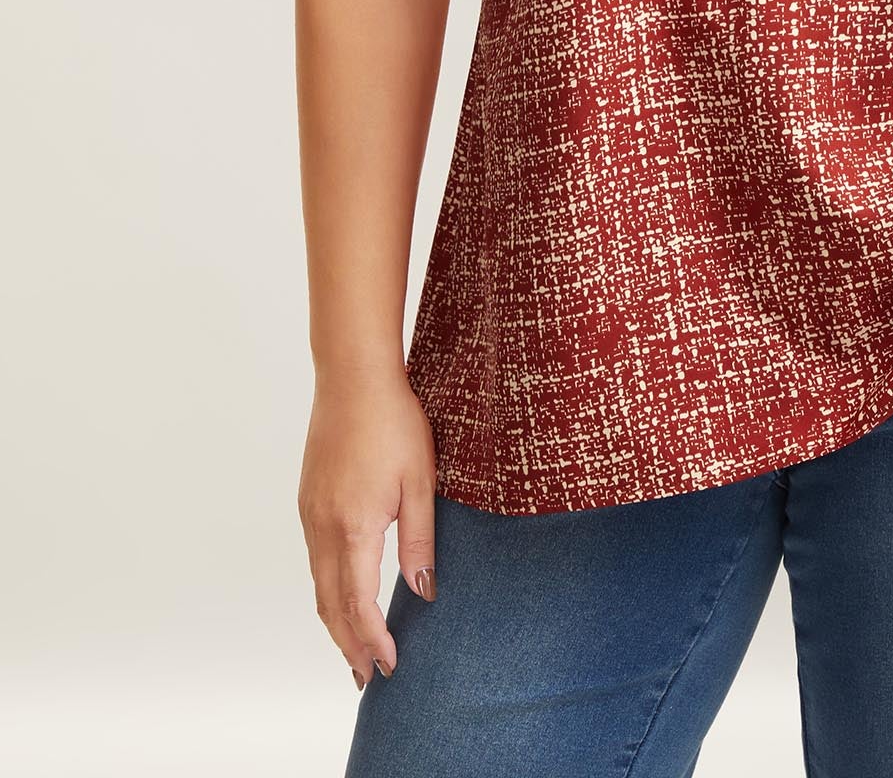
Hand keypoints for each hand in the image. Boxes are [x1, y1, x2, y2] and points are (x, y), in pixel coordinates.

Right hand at [299, 370, 438, 690]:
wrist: (352, 377)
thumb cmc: (394, 422)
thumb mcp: (421, 480)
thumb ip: (420, 539)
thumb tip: (423, 590)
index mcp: (353, 527)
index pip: (358, 604)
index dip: (372, 639)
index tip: (389, 665)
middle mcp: (323, 527)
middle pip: (330, 605)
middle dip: (348, 645)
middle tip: (366, 677)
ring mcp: (310, 514)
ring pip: (318, 585)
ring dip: (335, 622)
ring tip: (354, 649)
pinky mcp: (308, 500)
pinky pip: (315, 560)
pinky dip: (328, 590)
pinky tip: (343, 595)